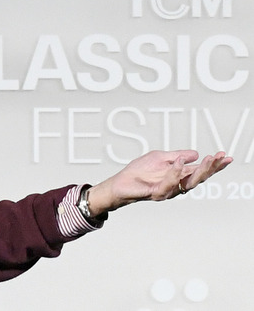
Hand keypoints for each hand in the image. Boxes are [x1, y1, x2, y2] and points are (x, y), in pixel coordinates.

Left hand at [86, 150, 232, 216]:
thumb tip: (195, 154)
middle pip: (200, 178)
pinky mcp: (157, 193)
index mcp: (179, 175)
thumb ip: (177, 156)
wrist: (120, 183)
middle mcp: (177, 184)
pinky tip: (178, 162)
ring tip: (208, 159)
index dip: (214, 164)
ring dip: (200, 170)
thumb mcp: (160, 157)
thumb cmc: (139, 171)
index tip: (226, 156)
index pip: (200, 170)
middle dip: (212, 168)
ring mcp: (168, 190)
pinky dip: (174, 173)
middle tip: (221, 158)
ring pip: (189, 183)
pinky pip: (169, 184)